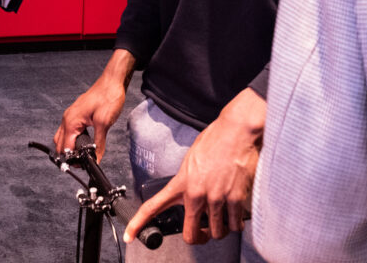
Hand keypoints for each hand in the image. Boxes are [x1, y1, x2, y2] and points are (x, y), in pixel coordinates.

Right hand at [53, 50, 135, 158]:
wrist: (112, 81)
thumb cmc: (108, 97)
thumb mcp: (104, 123)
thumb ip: (98, 143)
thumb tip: (96, 158)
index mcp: (71, 121)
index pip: (65, 147)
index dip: (73, 159)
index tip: (83, 166)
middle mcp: (67, 118)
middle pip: (60, 143)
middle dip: (69, 155)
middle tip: (83, 162)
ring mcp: (71, 115)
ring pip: (64, 136)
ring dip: (70, 146)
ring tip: (84, 154)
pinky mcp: (77, 113)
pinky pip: (70, 130)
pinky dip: (74, 138)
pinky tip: (85, 141)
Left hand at [123, 87, 265, 245]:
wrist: (236, 131)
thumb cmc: (216, 139)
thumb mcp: (191, 160)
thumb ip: (187, 180)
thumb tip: (189, 192)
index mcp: (181, 183)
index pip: (153, 207)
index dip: (138, 223)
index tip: (130, 235)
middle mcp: (196, 194)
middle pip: (191, 234)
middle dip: (198, 237)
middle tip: (203, 232)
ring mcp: (216, 198)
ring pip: (216, 233)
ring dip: (220, 229)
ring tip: (222, 218)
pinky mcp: (235, 199)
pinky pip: (235, 225)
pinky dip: (236, 223)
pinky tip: (235, 214)